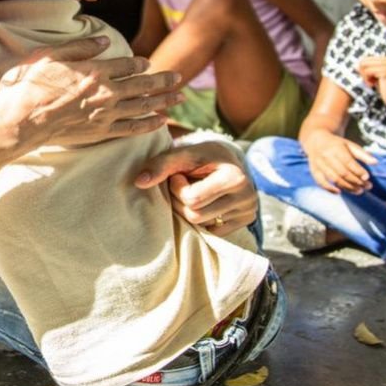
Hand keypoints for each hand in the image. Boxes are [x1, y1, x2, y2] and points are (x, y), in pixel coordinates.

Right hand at [0, 36, 181, 148]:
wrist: (23, 119)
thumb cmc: (32, 85)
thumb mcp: (53, 55)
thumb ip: (81, 47)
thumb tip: (106, 41)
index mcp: (95, 70)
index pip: (127, 65)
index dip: (140, 64)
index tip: (148, 63)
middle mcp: (106, 92)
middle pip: (143, 85)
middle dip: (163, 81)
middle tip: (179, 78)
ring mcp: (106, 114)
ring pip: (143, 106)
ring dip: (164, 100)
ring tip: (179, 97)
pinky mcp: (101, 131)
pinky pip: (133, 128)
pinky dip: (150, 124)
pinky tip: (162, 121)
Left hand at [134, 142, 257, 236]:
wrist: (230, 160)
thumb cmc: (204, 156)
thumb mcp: (185, 153)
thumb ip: (161, 164)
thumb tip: (139, 182)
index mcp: (234, 177)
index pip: (191, 198)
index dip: (176, 187)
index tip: (178, 175)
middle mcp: (246, 197)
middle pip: (195, 214)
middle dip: (180, 200)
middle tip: (182, 185)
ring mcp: (247, 211)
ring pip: (202, 225)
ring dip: (188, 210)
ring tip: (193, 192)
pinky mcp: (244, 222)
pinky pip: (211, 232)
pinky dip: (202, 219)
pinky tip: (204, 203)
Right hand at [302, 129, 376, 194]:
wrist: (316, 140)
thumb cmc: (336, 144)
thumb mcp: (349, 145)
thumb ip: (362, 154)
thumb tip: (375, 162)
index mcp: (336, 148)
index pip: (348, 162)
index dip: (358, 171)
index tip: (367, 177)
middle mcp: (326, 156)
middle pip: (342, 172)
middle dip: (356, 181)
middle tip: (367, 187)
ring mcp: (319, 164)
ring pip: (334, 179)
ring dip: (347, 187)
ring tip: (359, 191)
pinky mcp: (314, 171)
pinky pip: (321, 182)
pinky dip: (329, 189)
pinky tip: (340, 192)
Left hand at [358, 55, 385, 108]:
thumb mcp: (378, 76)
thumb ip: (370, 69)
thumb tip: (356, 65)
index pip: (368, 59)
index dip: (365, 70)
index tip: (370, 79)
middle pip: (365, 60)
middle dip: (363, 72)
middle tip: (369, 82)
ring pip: (364, 65)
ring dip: (365, 76)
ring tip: (372, 83)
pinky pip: (368, 71)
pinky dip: (367, 79)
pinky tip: (373, 85)